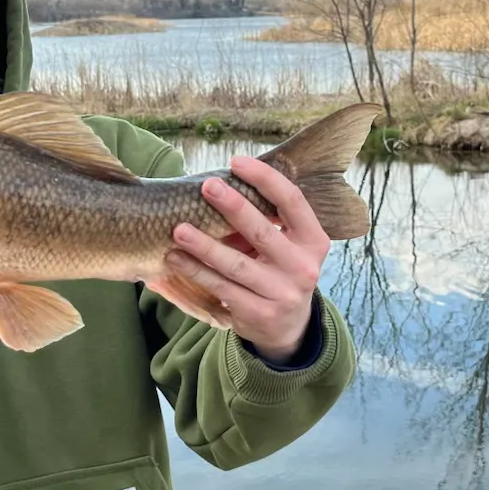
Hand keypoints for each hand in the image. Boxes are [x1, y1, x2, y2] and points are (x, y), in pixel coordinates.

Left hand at [165, 157, 329, 362]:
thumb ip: (268, 220)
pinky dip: (196, 271)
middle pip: (263, 232)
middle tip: (207, 186)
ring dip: (204, 245)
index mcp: (313, 241)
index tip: (237, 161)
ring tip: (178, 229)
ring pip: (236, 265)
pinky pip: (221, 288)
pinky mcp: (259, 313)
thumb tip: (226, 180)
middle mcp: (303, 268)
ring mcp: (282, 293)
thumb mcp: (288, 247)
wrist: (288, 328)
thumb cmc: (280, 272)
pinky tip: (175, 258)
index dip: (265, 178)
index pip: (292, 202)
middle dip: (233, 207)